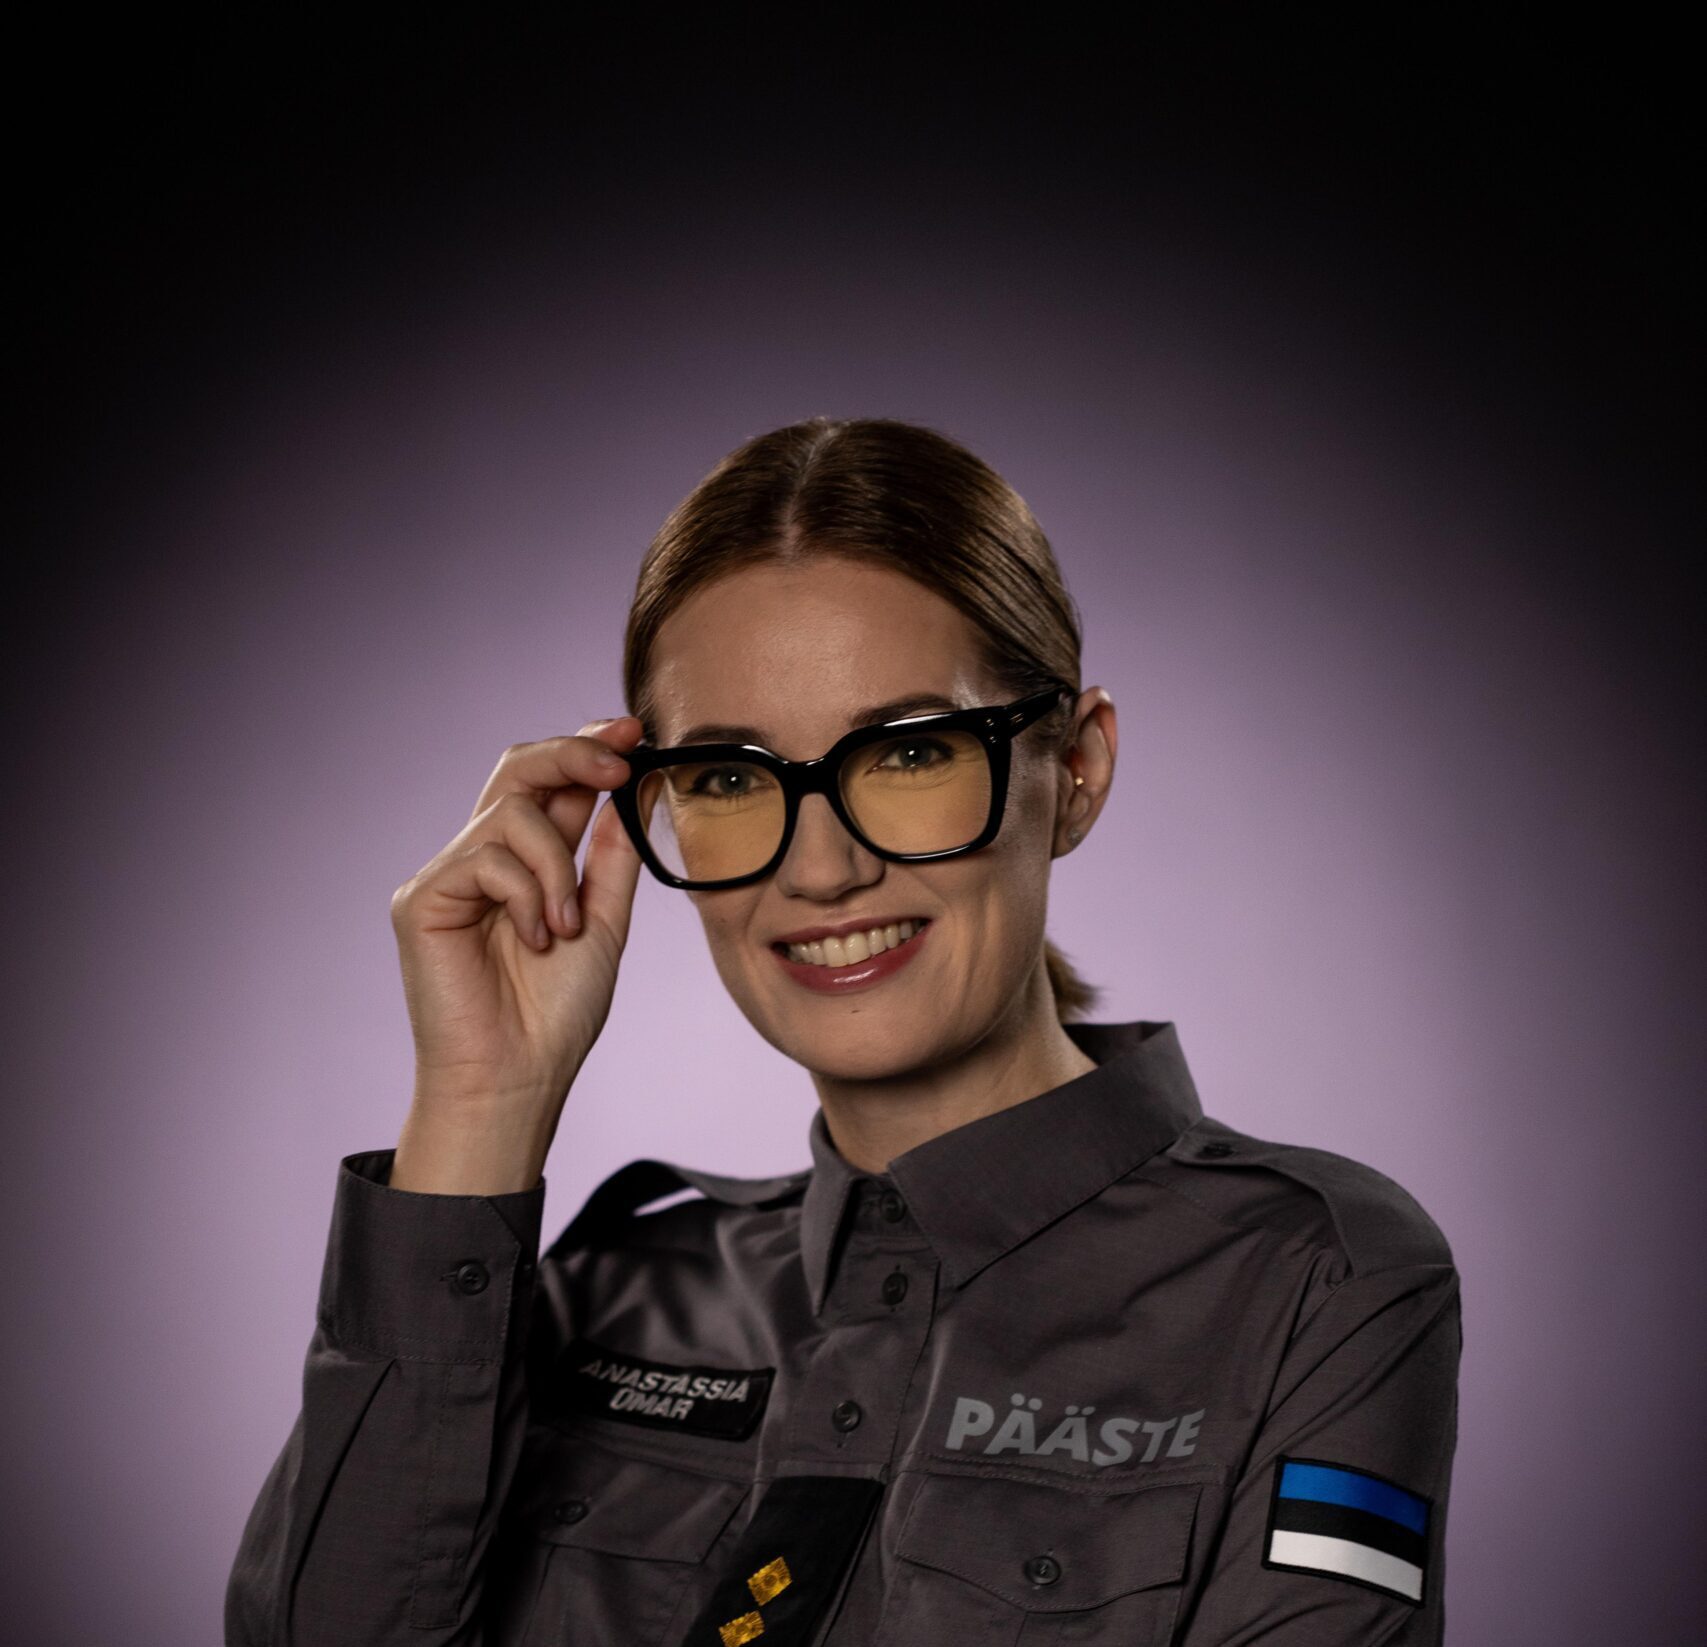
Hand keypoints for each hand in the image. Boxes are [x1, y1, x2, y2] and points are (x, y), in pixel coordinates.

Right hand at [387, 715, 645, 1188]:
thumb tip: (632, 789)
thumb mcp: (604, 922)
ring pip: (513, 815)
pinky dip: (529, 895)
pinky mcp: (421, 900)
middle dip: (574, 753)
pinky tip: (537, 940)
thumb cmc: (555, 1014)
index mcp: (526, 862)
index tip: (633, 732)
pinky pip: (487, 859)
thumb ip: (612, 857)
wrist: (518, 1077)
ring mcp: (448, 877)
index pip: (550, 782)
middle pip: (518, 768)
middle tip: (620, 756)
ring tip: (566, 928)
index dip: (587, 749)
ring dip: (558, 866)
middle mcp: (482, 860)